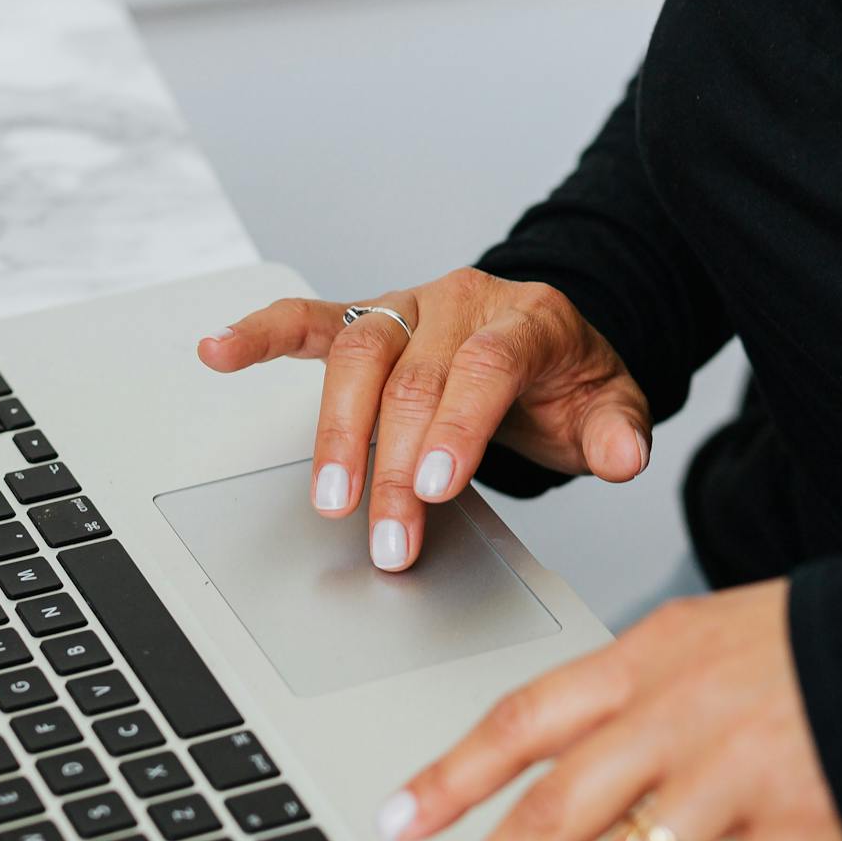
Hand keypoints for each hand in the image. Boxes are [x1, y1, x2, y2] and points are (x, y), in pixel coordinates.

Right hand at [197, 269, 649, 570]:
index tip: (433, 487)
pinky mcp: (367, 321)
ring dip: (337, 433)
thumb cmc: (568, 384)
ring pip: (358, 357)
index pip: (483, 366)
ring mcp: (409, 308)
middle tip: (388, 537)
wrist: (548, 348)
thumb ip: (618, 433)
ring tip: (331, 500)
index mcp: (527, 317)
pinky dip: (260, 334)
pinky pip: (309, 321)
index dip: (455, 427)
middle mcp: (461, 302)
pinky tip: (218, 351)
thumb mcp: (611, 408)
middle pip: (414, 378)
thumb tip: (623, 456)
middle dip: (396, 466)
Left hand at [379, 580, 841, 840]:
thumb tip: (559, 754)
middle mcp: (678, 720)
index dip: (454, 775)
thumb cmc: (808, 644)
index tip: (397, 824)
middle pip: (555, 812)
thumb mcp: (700, 636)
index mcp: (644, 664)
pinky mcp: (803, 832)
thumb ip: (633, 696)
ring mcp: (739, 778)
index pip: (524, 720)